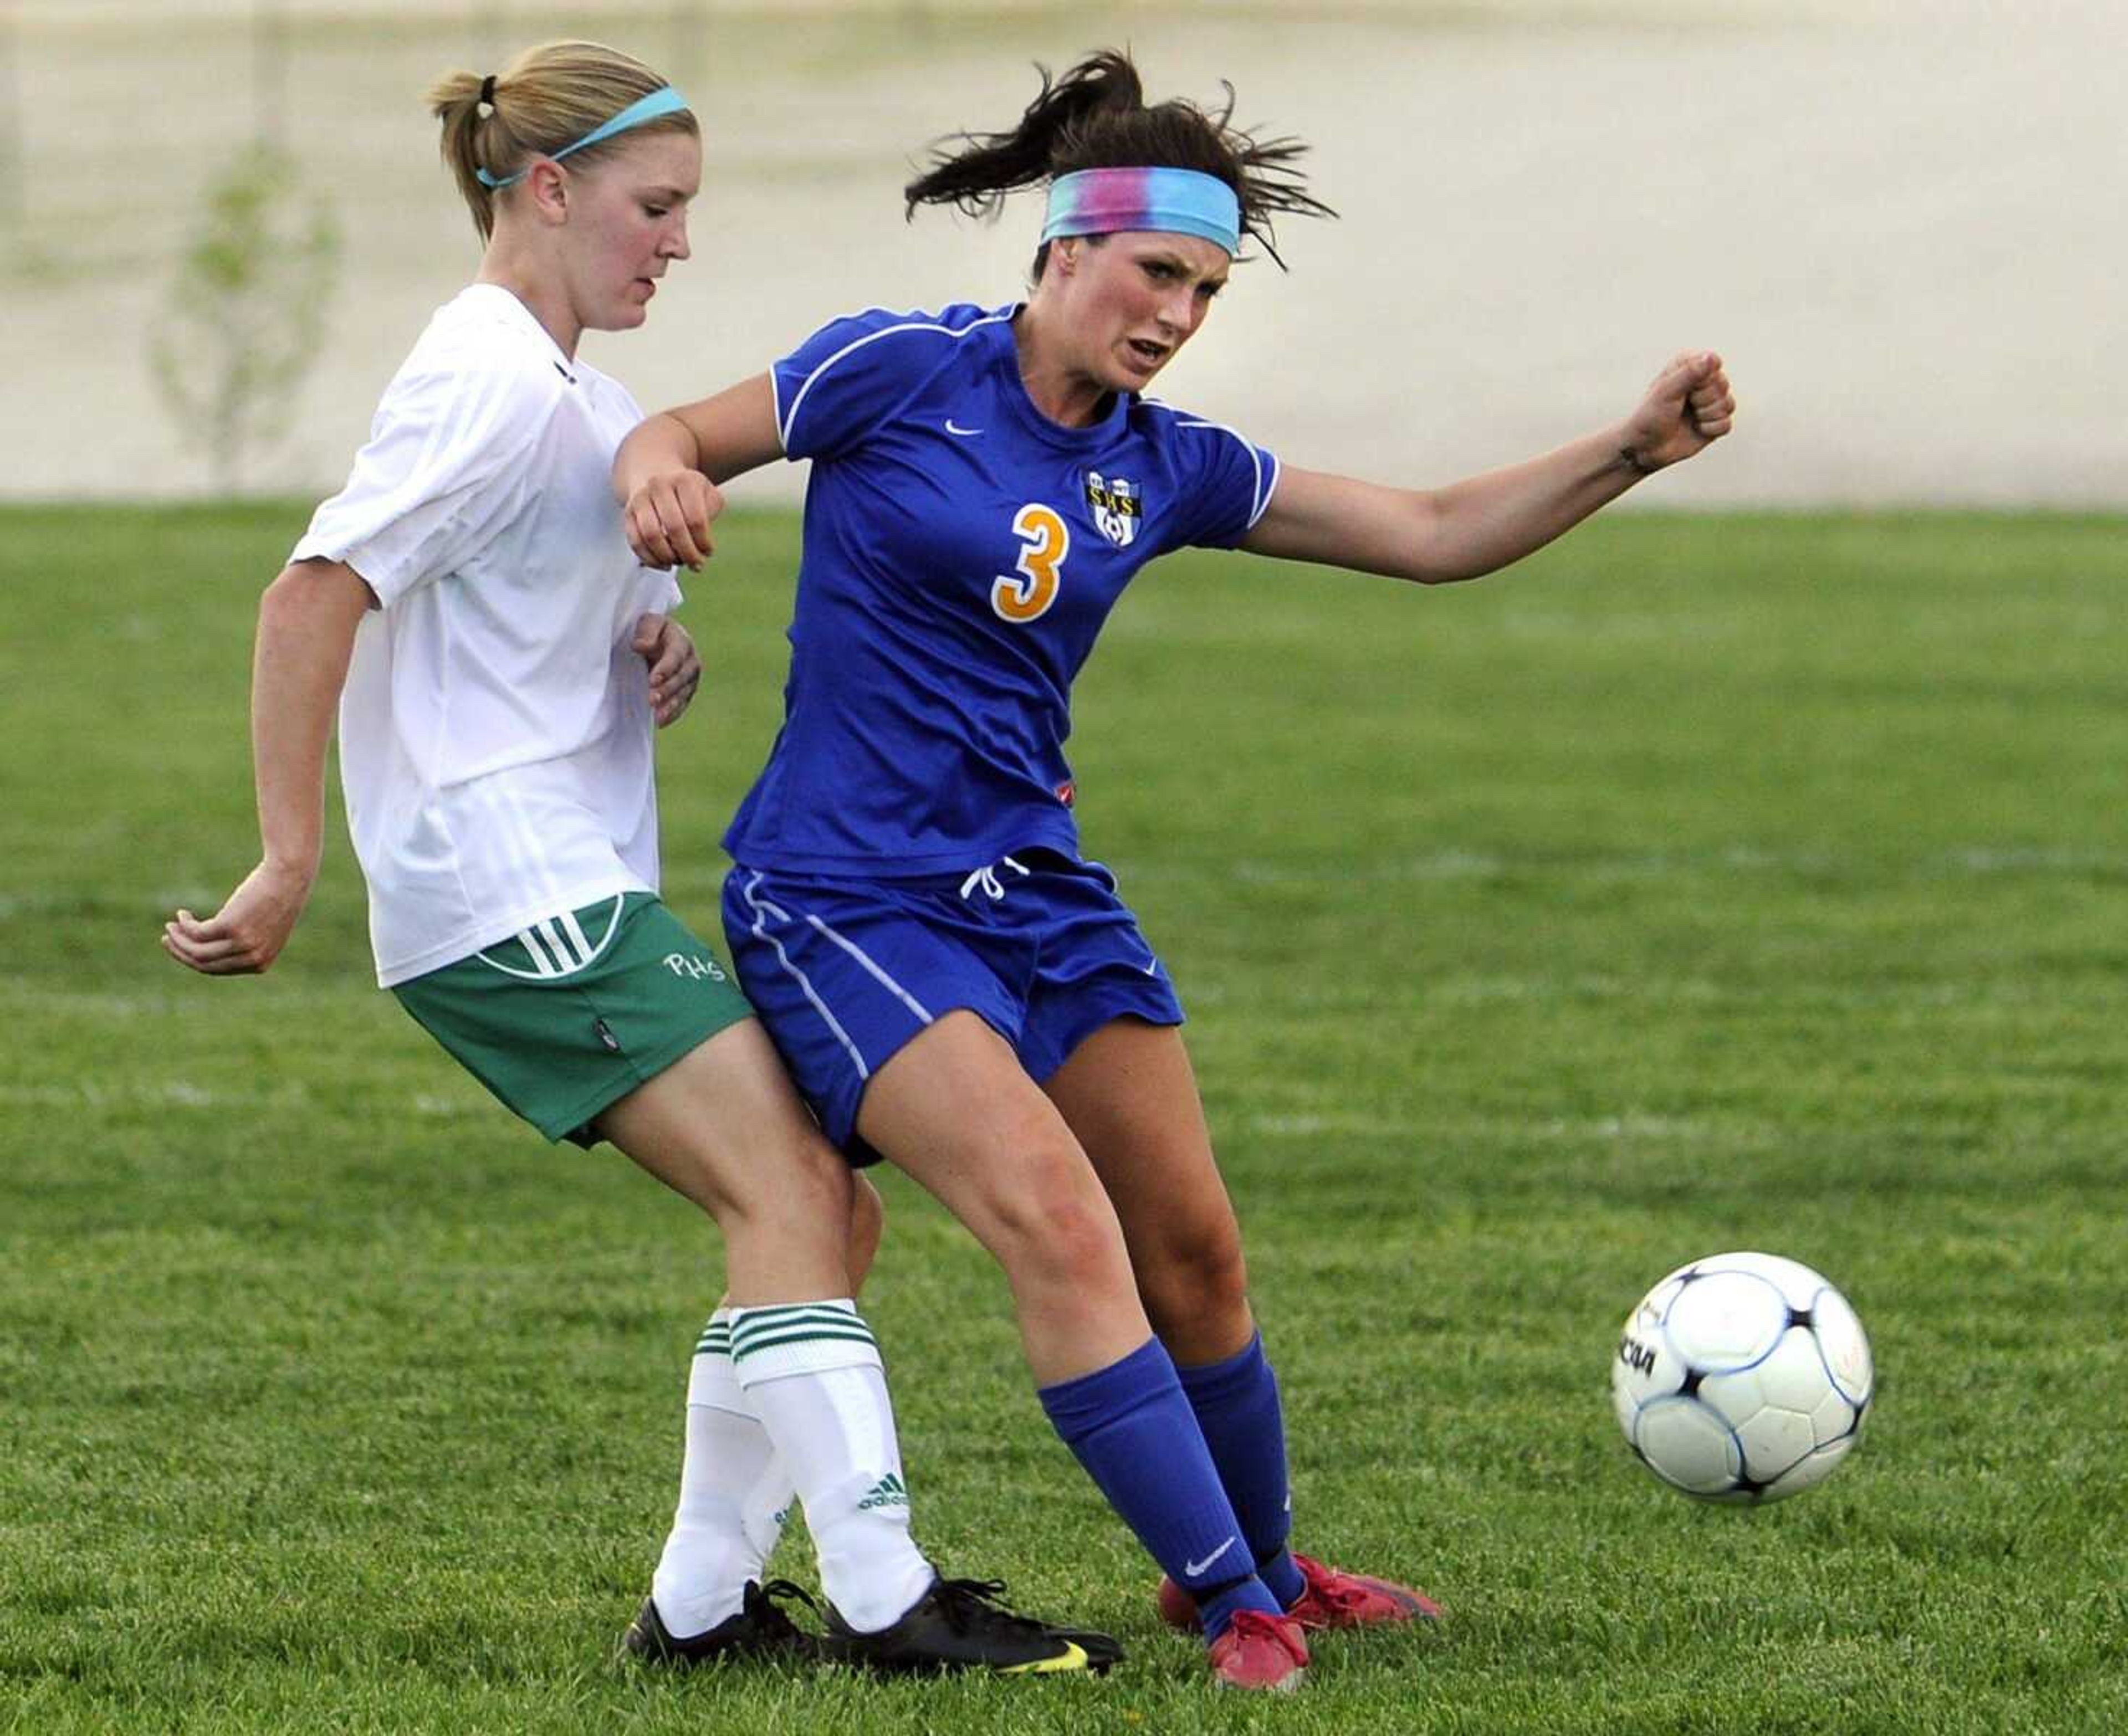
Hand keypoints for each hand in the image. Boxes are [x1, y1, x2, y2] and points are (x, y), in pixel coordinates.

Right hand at [162, 859, 313, 975]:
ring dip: (178, 939)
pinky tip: (182, 914)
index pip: (218, 970)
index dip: (195, 960)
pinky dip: (185, 924)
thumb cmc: (276, 899)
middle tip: (167, 938)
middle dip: (181, 952)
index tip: (182, 947)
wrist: (288, 876)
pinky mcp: (230, 927)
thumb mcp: (263, 928)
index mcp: (260, 964)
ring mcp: (242, 944)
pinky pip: (196, 932)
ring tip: (170, 925)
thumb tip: (212, 948)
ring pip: (196, 951)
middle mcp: (252, 958)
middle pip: (204, 964)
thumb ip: (244, 943)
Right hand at [623, 468, 723, 570]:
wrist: (654, 470)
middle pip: (674, 527)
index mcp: (684, 481)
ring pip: (651, 535)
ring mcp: (640, 498)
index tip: (708, 552)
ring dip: (668, 557)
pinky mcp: (627, 512)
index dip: (703, 541)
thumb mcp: (708, 493)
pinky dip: (650, 558)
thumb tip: (700, 540)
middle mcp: (659, 485)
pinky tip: (664, 564)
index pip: (696, 518)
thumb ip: (712, 512)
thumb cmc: (687, 491)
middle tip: (696, 564)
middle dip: (687, 553)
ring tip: (679, 563)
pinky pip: (635, 540)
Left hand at [632, 613, 701, 727]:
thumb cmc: (649, 631)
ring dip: (670, 705)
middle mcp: (691, 662)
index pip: (676, 656)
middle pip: (681, 677)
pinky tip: (660, 722)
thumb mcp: (646, 622)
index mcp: (682, 642)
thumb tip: (641, 646)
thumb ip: (646, 631)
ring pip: (683, 694)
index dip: (666, 668)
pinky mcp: (685, 692)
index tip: (652, 680)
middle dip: (667, 690)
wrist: (658, 642)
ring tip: (657, 717)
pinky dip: (671, 714)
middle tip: (652, 699)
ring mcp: (690, 679)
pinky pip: (681, 705)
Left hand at [1619, 351, 1735, 473]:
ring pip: (1728, 404)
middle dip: (1703, 400)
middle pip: (1723, 385)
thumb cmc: (1649, 416)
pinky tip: (1696, 429)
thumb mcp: (1667, 392)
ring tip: (1689, 418)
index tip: (1682, 391)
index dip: (1701, 381)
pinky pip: (1727, 423)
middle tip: (1682, 406)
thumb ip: (1689, 373)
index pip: (1713, 363)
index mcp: (1688, 365)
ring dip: (1707, 415)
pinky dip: (1711, 429)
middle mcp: (1702, 381)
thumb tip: (1711, 357)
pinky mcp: (1714, 422)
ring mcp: (1709, 402)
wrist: (1643, 448)